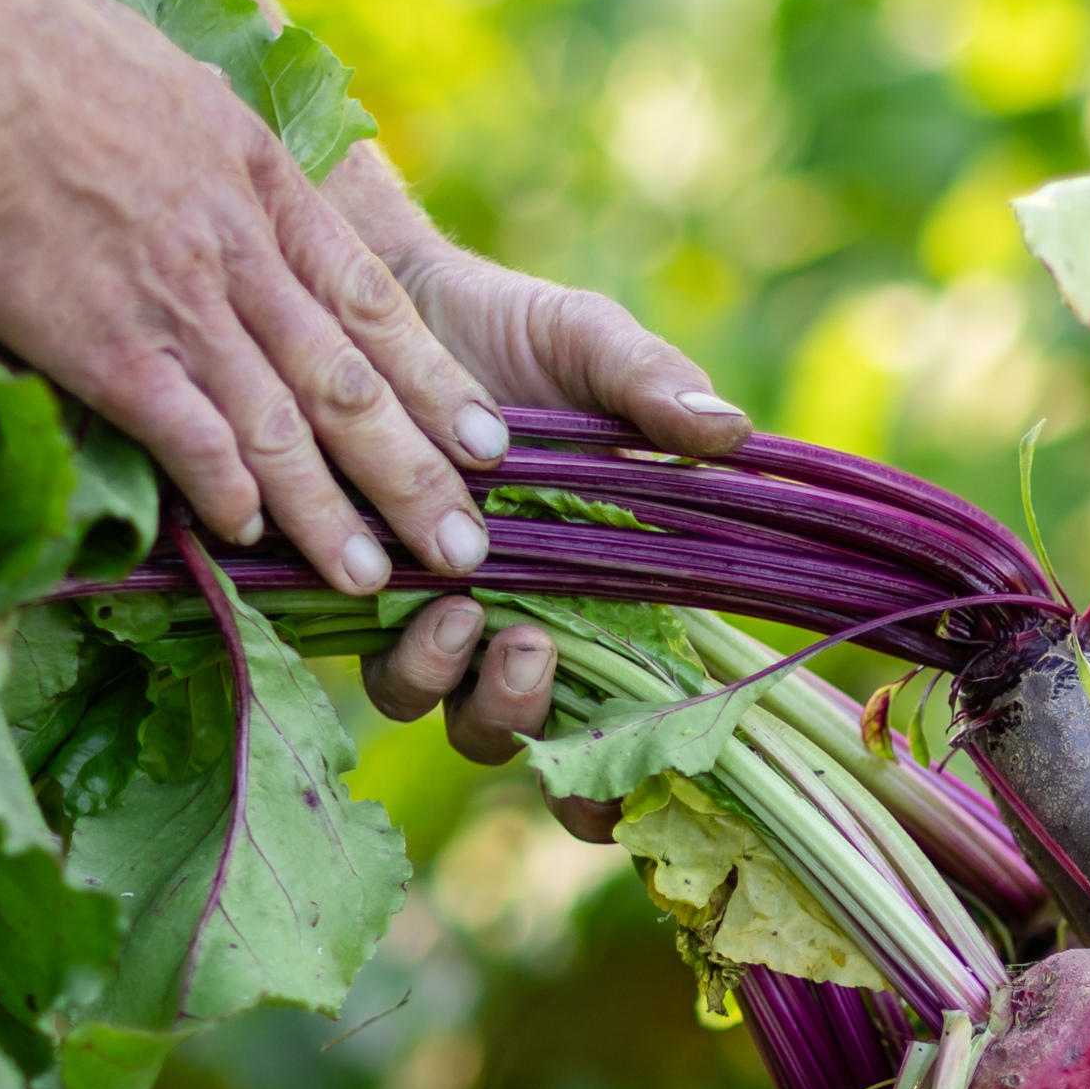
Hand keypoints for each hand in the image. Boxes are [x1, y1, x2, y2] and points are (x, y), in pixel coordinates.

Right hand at [0, 0, 505, 594]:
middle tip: (465, 548)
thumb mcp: (188, 95)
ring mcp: (183, 309)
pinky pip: (188, 436)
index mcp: (270, 194)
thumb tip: (261, 201)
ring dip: (330, 511)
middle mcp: (246, 261)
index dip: (437, 384)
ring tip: (372, 576)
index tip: (490, 445)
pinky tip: (250, 537)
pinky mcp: (111, 349)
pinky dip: (224, 489)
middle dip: (415, 475)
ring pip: (283, 428)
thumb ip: (238, 169)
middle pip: (351, 386)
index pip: (377, 307)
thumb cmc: (55, 58)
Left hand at [327, 142, 751, 835]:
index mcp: (597, 605)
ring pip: (438, 712)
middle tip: (529, 649)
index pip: (618, 732)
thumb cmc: (513, 330)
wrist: (390, 294)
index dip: (617, 790)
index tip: (630, 794)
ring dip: (451, 684)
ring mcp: (435, 626)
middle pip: (521, 742)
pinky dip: (389, 644)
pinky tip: (392, 580)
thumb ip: (654, 388)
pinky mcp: (358, 605)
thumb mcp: (591, 347)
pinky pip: (369, 663)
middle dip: (525, 719)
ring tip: (459, 610)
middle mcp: (514, 634)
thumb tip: (731, 431)